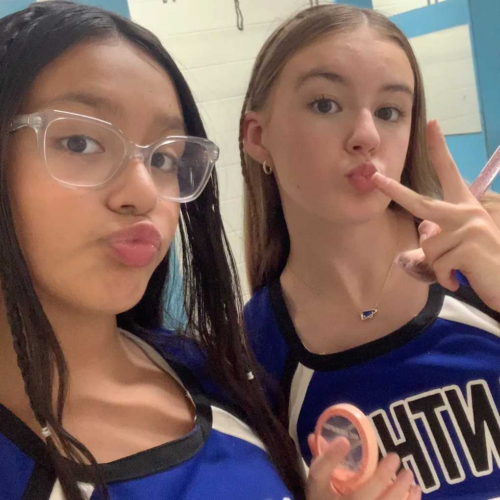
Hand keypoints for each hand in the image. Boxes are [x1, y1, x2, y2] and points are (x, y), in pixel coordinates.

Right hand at [306, 435, 419, 499]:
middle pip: (361, 497)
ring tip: (409, 475)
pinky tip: (415, 491)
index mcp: (321, 494)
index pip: (320, 474)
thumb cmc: (325, 498)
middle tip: (394, 457)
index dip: (331, 457)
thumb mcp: (318, 481)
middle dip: (380, 478)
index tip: (345, 440)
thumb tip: (315, 435)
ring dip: (399, 493)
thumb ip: (321, 459)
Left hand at [371, 120, 499, 311]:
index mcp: (466, 207)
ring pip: (428, 246)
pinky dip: (445, 277)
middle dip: (394, 191)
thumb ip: (435, 241)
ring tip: (460, 270)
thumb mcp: (458, 248)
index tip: (431, 124)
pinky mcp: (468, 246)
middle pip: (421, 203)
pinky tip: (461, 278)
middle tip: (374, 178)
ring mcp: (469, 227)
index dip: (440, 149)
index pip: (450, 173)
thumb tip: (418, 238)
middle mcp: (467, 212)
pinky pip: (438, 264)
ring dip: (438, 265)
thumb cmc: (483, 265)